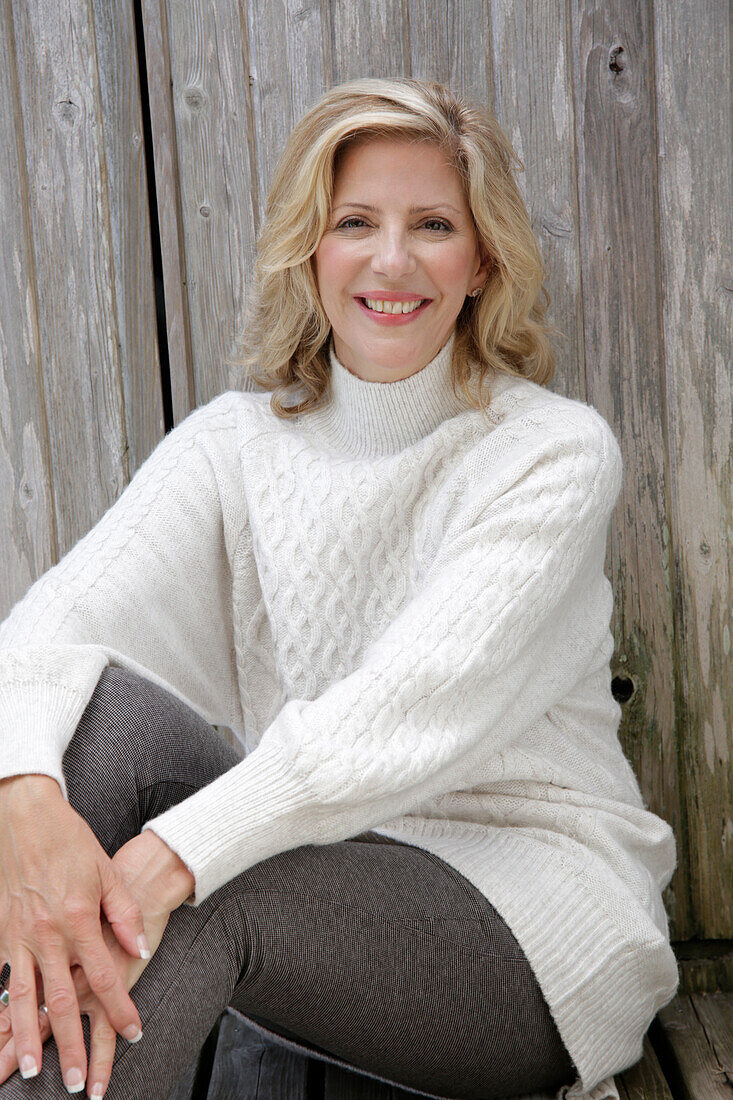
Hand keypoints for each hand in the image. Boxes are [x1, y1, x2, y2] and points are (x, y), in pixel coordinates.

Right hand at [0, 830, 193, 1093]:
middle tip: (78, 1082)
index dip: (121, 1009)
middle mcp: (47, 933)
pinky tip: (5, 1029)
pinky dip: (4, 1007)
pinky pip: (3, 977)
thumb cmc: (72, 841)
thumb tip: (140, 949)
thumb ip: (125, 914)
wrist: (27, 815)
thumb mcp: (108, 872)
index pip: (105, 977)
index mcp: (79, 919)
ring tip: (31, 1070)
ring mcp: (19, 934)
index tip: (135, 1033)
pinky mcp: (1, 931)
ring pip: (22, 998)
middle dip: (69, 1046)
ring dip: (27, 1038)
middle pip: (60, 1001)